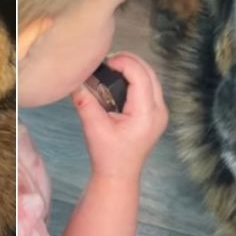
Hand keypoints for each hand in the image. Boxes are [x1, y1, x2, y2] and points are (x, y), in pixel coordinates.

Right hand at [72, 52, 168, 179]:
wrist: (119, 174)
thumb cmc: (107, 155)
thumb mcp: (93, 127)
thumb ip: (84, 101)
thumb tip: (74, 79)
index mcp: (146, 114)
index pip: (140, 76)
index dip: (123, 62)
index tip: (105, 62)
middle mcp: (159, 110)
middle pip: (150, 72)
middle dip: (129, 61)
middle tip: (107, 61)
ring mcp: (161, 112)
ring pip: (152, 77)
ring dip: (133, 68)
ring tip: (112, 68)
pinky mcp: (156, 113)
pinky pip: (150, 86)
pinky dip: (136, 77)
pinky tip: (119, 79)